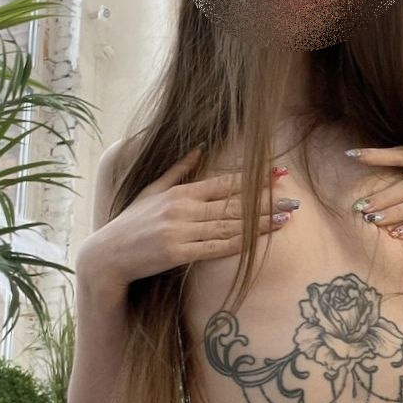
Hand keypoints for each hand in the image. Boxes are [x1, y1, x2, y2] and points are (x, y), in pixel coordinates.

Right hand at [77, 147, 295, 287]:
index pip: (225, 183)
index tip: (278, 175)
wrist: (108, 255)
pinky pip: (217, 248)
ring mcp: (181, 230)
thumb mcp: (151, 190)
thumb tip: (200, 146)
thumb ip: (178, 170)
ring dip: (261, 222)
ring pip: (230, 226)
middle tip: (295, 199)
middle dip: (266, 201)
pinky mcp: (178, 252)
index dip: (253, 179)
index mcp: (180, 192)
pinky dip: (241, 243)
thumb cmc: (130, 223)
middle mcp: (183, 208)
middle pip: (233, 204)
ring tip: (286, 217)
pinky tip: (261, 240)